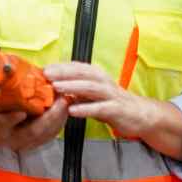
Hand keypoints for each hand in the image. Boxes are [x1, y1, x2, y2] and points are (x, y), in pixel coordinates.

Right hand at [0, 78, 68, 151]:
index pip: (1, 124)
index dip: (10, 119)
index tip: (19, 112)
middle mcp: (9, 138)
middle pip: (31, 132)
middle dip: (49, 117)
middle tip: (60, 101)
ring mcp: (22, 142)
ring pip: (44, 134)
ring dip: (58, 118)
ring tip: (66, 101)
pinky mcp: (33, 141)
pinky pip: (49, 134)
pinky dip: (59, 121)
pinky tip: (65, 108)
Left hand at [40, 62, 161, 139]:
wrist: (139, 114)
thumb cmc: (112, 103)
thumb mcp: (92, 94)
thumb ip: (75, 90)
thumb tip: (53, 87)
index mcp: (96, 75)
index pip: (76, 67)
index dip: (59, 67)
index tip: (42, 69)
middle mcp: (103, 81)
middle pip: (81, 74)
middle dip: (63, 72)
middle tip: (45, 74)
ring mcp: (110, 95)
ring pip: (89, 87)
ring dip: (72, 86)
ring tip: (56, 87)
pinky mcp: (115, 109)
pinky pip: (99, 108)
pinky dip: (85, 108)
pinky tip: (72, 110)